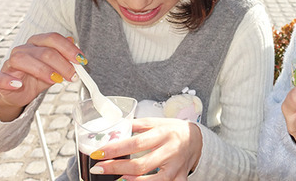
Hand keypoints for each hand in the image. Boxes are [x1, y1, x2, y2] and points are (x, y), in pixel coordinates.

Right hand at [0, 33, 82, 120]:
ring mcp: (9, 63)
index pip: (53, 38)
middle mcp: (23, 49)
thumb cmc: (37, 77)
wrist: (19, 93)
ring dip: (42, 70)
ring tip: (55, 80)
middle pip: (43, 51)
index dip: (69, 49)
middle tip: (73, 75)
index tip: (81, 60)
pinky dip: (7, 80)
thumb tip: (73, 40)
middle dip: (62, 64)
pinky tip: (18, 85)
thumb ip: (64, 56)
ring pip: (22, 59)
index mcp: (37, 43)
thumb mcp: (55, 68)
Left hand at [88, 118, 202, 178]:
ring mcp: (176, 167)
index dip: (116, 149)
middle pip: (140, 165)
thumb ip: (138, 125)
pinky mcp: (179, 178)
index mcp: (164, 133)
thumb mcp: (158, 122)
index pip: (136, 142)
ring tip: (117, 178)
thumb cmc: (174, 130)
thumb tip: (115, 128)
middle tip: (99, 168)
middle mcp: (171, 151)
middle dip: (116, 168)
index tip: (99, 153)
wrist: (197, 139)